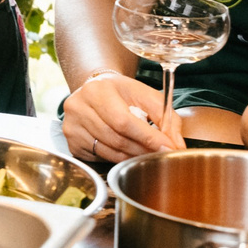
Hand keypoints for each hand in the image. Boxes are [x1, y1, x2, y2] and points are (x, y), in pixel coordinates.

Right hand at [60, 70, 184, 161]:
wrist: (95, 88)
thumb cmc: (122, 92)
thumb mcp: (146, 96)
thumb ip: (166, 117)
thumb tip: (176, 145)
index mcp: (98, 90)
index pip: (124, 121)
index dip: (147, 138)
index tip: (168, 148)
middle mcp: (79, 106)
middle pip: (117, 139)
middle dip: (143, 150)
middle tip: (161, 154)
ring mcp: (72, 125)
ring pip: (109, 151)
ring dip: (132, 156)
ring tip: (146, 154)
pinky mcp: (71, 141)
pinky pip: (99, 157)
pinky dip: (116, 158)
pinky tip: (125, 151)